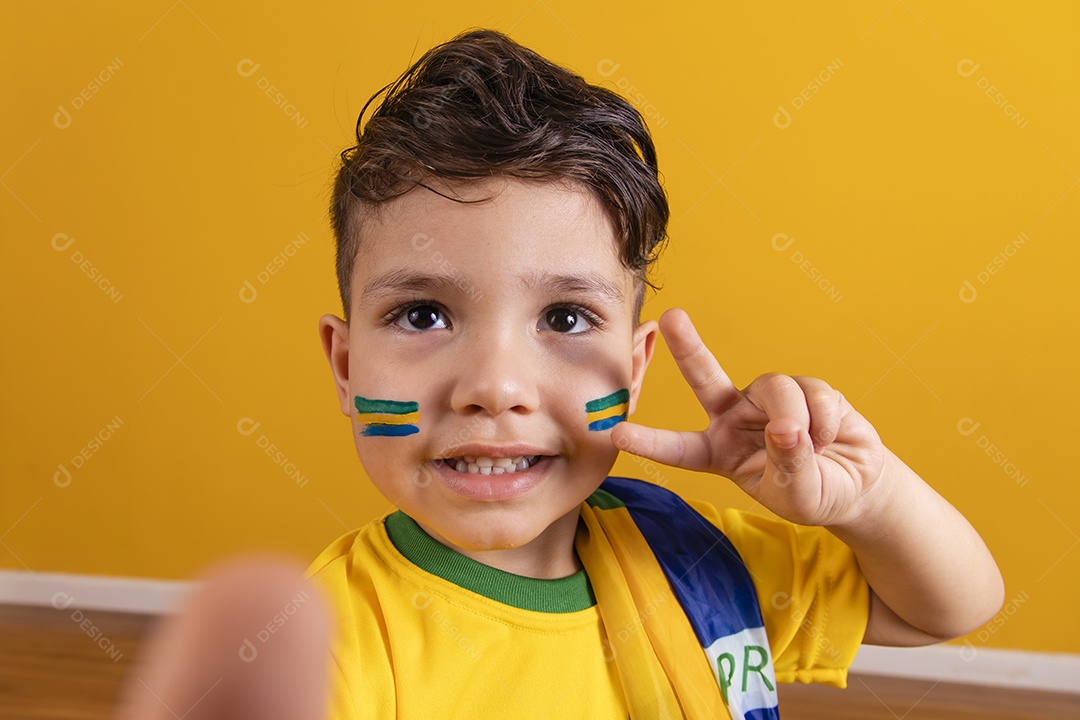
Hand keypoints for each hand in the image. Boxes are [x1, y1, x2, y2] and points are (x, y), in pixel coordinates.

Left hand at [612, 308, 886, 526]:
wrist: (857, 484)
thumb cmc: (815, 494)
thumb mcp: (798, 496)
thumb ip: (789, 467)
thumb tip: (785, 427)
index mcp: (717, 452)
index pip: (678, 448)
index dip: (649, 441)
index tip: (616, 432)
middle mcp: (735, 418)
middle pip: (705, 377)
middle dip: (688, 347)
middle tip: (670, 318)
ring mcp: (766, 399)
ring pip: (775, 387)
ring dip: (798, 418)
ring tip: (814, 446)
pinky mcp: (804, 387)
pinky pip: (812, 391)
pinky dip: (824, 419)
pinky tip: (829, 437)